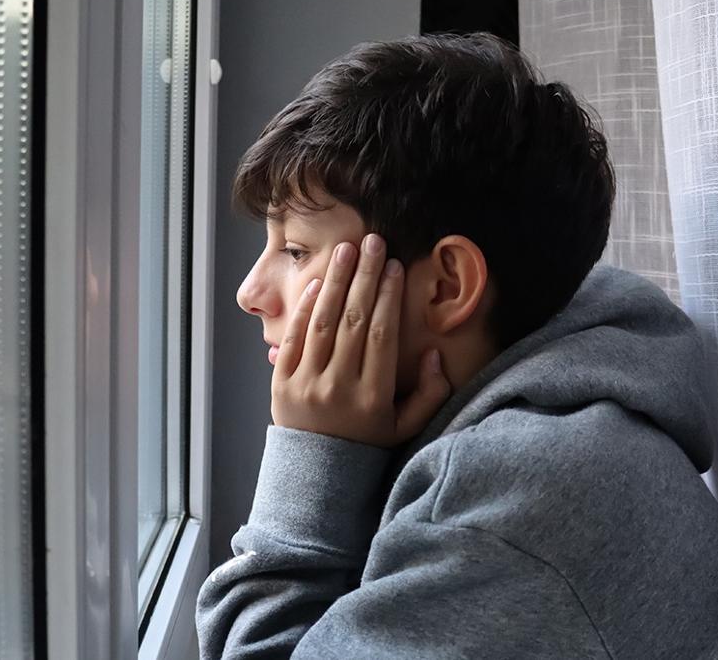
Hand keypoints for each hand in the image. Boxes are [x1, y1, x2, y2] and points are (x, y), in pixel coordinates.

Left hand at [270, 234, 451, 447]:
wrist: (316, 476)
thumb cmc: (366, 444)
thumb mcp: (406, 428)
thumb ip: (430, 395)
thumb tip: (437, 355)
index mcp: (372, 398)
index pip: (380, 336)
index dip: (388, 298)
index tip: (395, 267)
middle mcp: (338, 388)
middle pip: (352, 321)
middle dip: (363, 276)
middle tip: (372, 242)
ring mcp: (305, 385)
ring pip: (321, 323)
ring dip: (334, 281)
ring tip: (346, 250)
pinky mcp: (280, 384)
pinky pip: (292, 339)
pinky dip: (303, 309)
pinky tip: (315, 283)